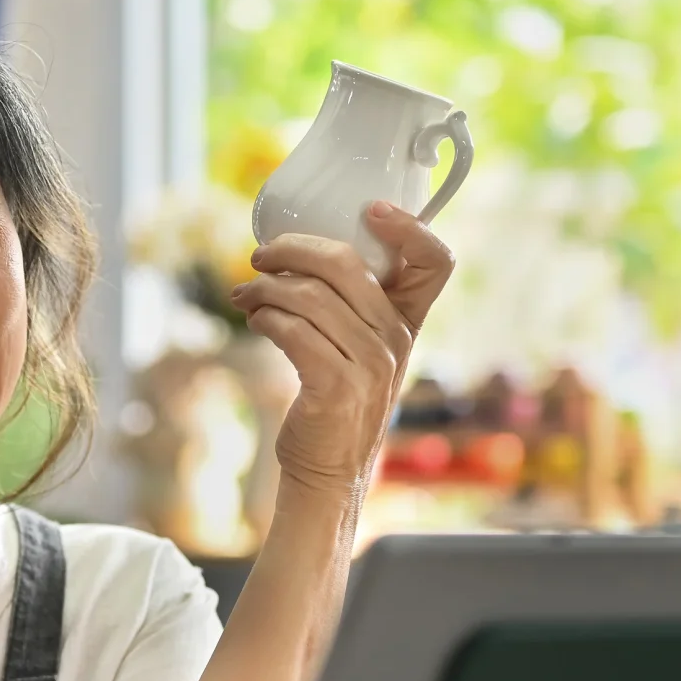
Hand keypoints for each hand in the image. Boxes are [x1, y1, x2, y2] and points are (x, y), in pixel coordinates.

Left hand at [230, 203, 454, 500]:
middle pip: (346, 263)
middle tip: (260, 256)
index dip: (410, 227)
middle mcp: (395, 340)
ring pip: (309, 296)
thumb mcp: (361, 349)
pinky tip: (256, 321)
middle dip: (292, 249)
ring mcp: (370, 365)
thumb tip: (291, 252)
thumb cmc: (337, 400)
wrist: (329, 471)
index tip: (369, 210)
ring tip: (245, 295)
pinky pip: (292, 331)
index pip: (435, 263)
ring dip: (265, 288)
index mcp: (407, 322)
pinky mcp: (335, 387)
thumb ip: (349, 305)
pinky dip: (265, 318)